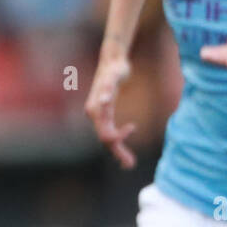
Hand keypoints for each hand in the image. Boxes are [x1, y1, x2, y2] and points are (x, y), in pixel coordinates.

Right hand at [85, 54, 135, 168]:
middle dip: (117, 152)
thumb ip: (108, 88)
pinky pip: (108, 131)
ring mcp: (98, 114)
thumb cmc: (115, 68)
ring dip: (117, 151)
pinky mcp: (104, 113)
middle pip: (105, 139)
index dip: (118, 137)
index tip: (133, 127)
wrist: (112, 61)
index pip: (104, 133)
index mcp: (95, 110)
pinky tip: (123, 151)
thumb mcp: (114, 76)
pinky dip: (117, 142)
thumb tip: (105, 101)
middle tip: (130, 165)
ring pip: (106, 138)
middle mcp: (94, 114)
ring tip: (129, 164)